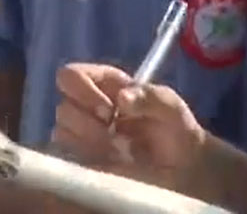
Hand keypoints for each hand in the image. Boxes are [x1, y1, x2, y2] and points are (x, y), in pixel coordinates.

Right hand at [51, 63, 206, 190]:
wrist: (184, 170)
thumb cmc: (177, 131)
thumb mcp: (172, 108)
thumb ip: (150, 97)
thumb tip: (121, 98)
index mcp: (103, 84)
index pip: (70, 76)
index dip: (83, 91)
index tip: (109, 111)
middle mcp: (86, 107)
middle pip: (64, 108)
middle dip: (90, 126)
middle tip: (118, 138)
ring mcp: (80, 135)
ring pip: (62, 134)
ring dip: (92, 145)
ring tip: (121, 153)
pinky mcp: (80, 161)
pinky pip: (67, 158)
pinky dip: (88, 161)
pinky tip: (112, 165)